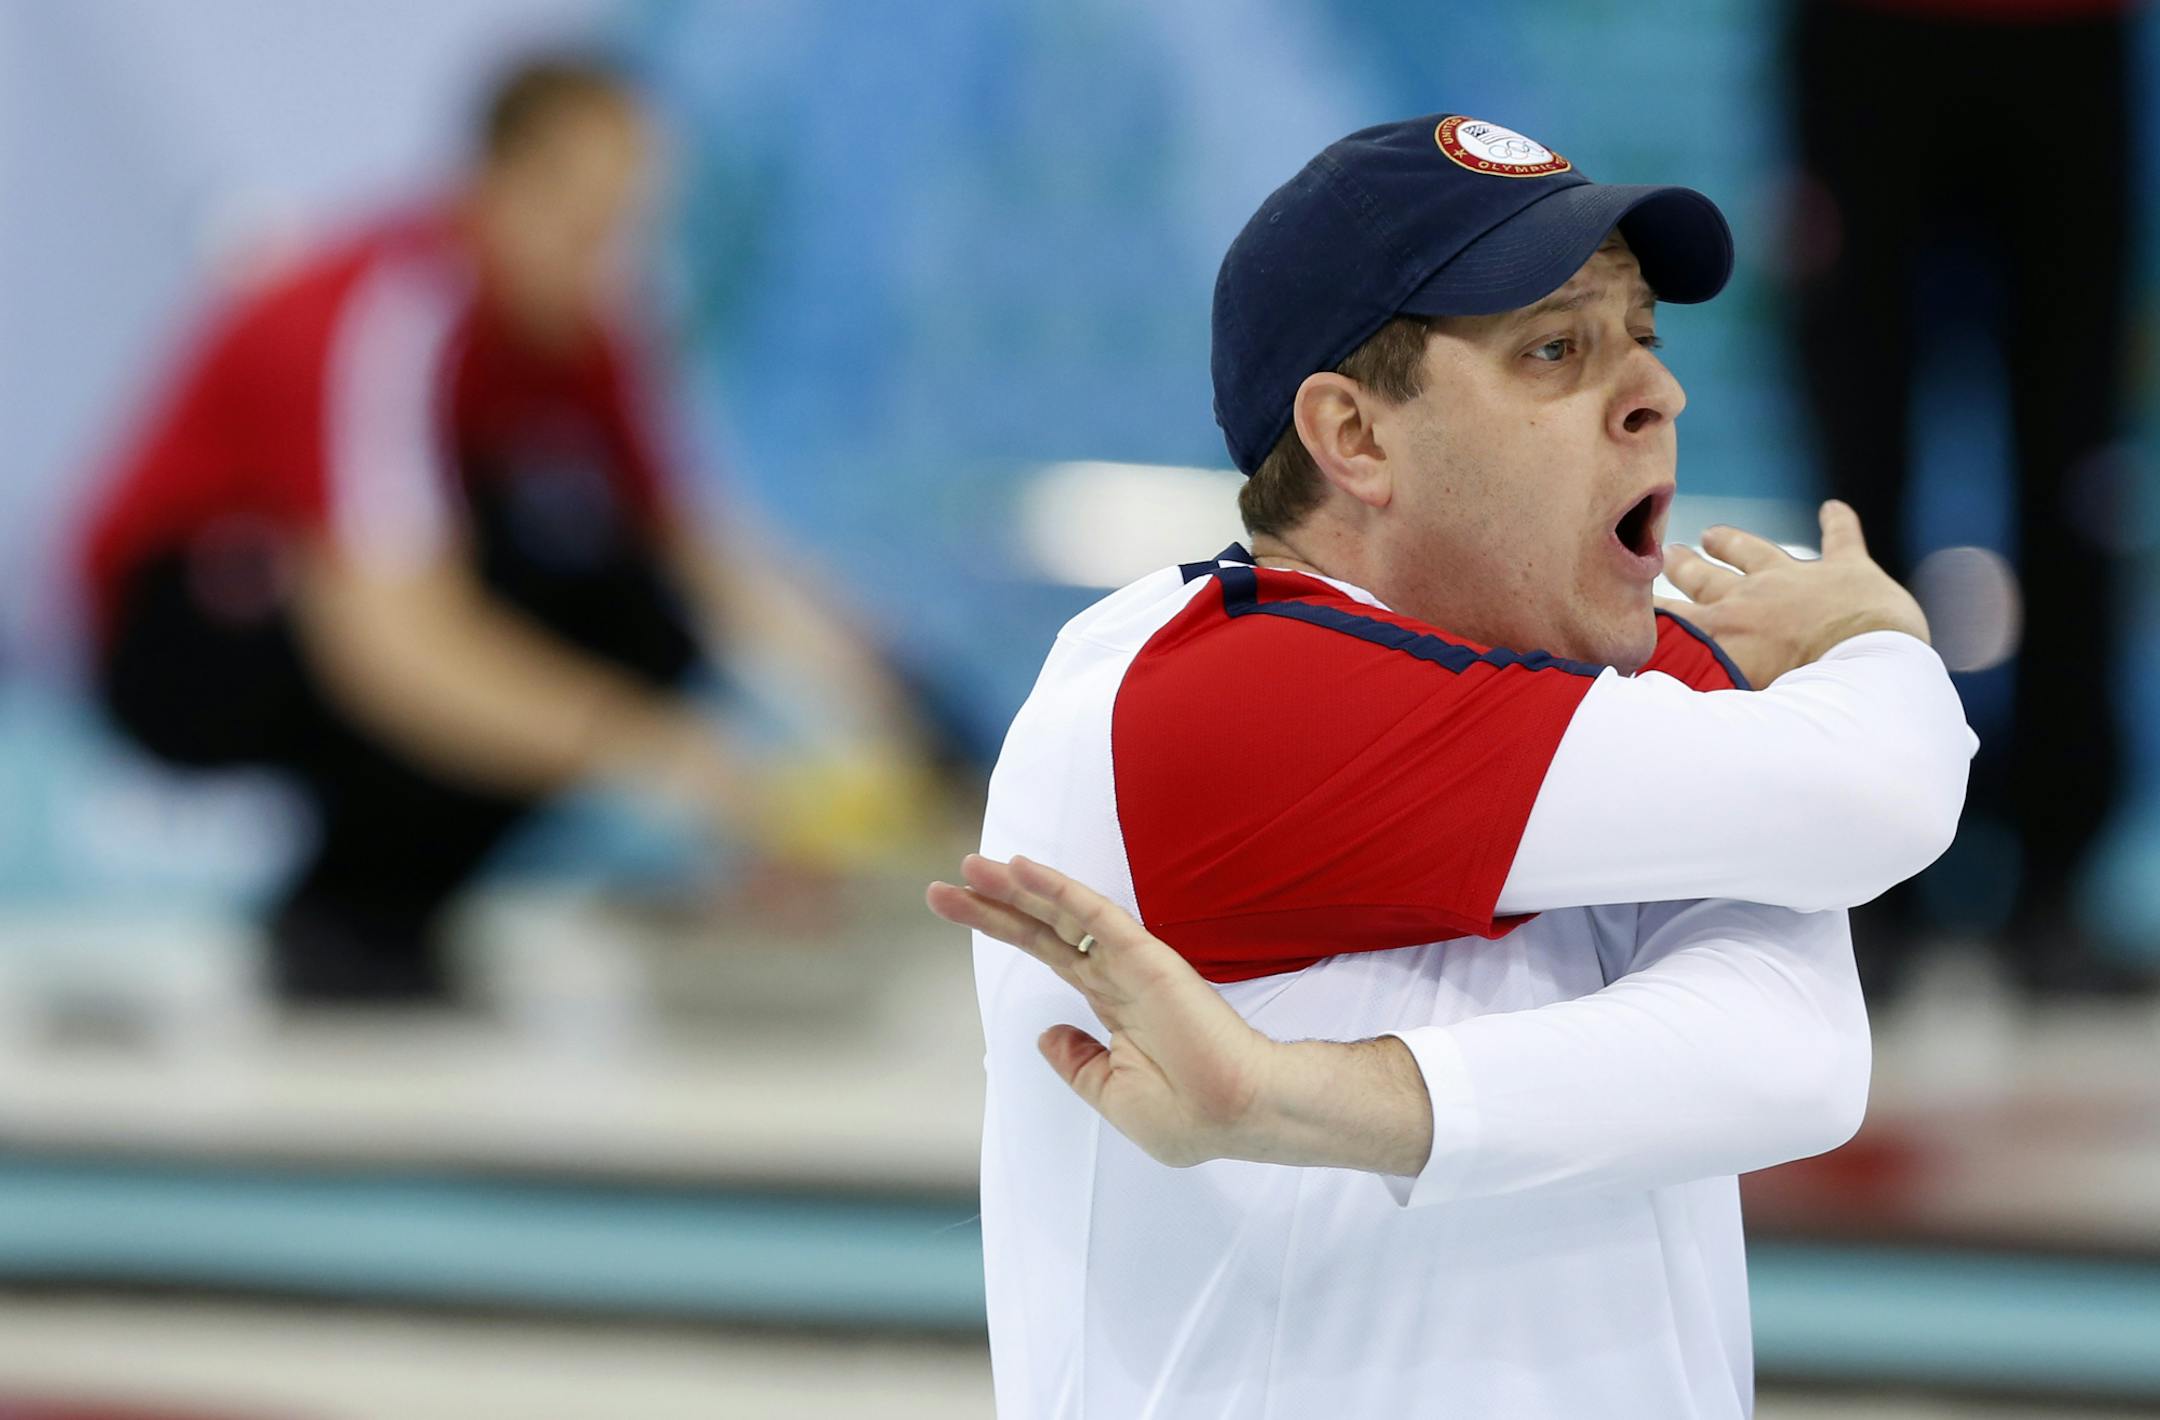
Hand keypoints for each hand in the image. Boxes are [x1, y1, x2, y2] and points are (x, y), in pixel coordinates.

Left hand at [927, 854, 1275, 1167]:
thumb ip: (1076, 1063)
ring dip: (1015, 889)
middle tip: (942, 886)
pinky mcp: (1145, 958)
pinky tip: (1023, 870)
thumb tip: (1045, 1035)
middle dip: (992, 905)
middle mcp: (1114, 976)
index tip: (957, 910)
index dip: (1001, 928)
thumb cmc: (1190, 1116)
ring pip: (1061, 914)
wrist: (1239, 1114)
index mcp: (1110, 1006)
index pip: (1047, 953)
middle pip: (1042, 928)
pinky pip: (1093, 916)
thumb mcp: (1113, 1096)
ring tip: (969, 866)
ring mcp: (1128, 963)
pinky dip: (1058, 890)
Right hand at [1659, 500, 1928, 687]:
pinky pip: (1840, 537)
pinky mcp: (1846, 569)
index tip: (1632, 600)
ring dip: (1732, 541)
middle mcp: (1750, 597)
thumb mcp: (1732, 702)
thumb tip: (1656, 711)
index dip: (1651, 610)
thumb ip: (1695, 693)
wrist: (1862, 669)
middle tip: (1668, 555)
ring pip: (1755, 551)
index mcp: (1722, 631)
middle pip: (1704, 577)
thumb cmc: (1799, 697)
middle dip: (1682, 567)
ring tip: (1712, 534)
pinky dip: (1837, 521)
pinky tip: (1834, 508)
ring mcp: (1796, 577)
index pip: (1673, 618)